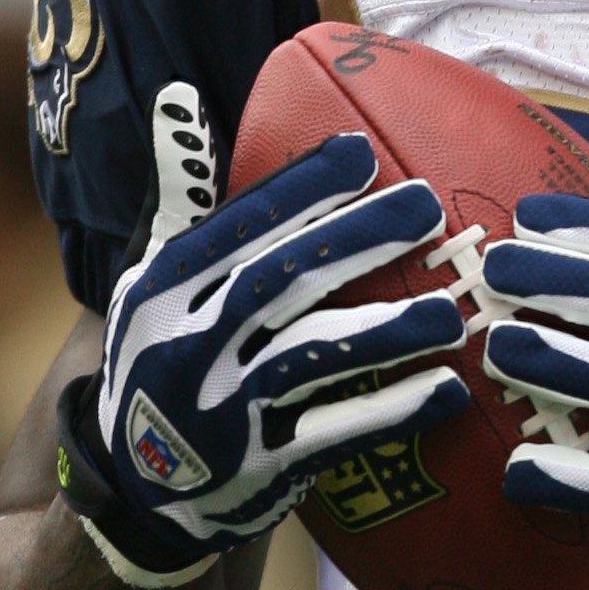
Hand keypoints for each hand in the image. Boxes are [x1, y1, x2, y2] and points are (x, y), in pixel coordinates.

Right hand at [57, 85, 468, 583]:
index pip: (237, 227)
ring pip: (307, 359)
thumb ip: (179, 197)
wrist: (136, 490)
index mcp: (163, 288)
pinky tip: (446, 390)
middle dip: (354, 241)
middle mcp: (184, 344)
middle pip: (278, 282)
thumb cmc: (162, 358)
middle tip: (426, 208)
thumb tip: (181, 99)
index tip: (361, 154)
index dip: (300, 190)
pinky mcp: (256, 470)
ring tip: (451, 311)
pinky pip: (330, 436)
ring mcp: (219, 411)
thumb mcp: (152, 279)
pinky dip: (387, 413)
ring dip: (383, 333)